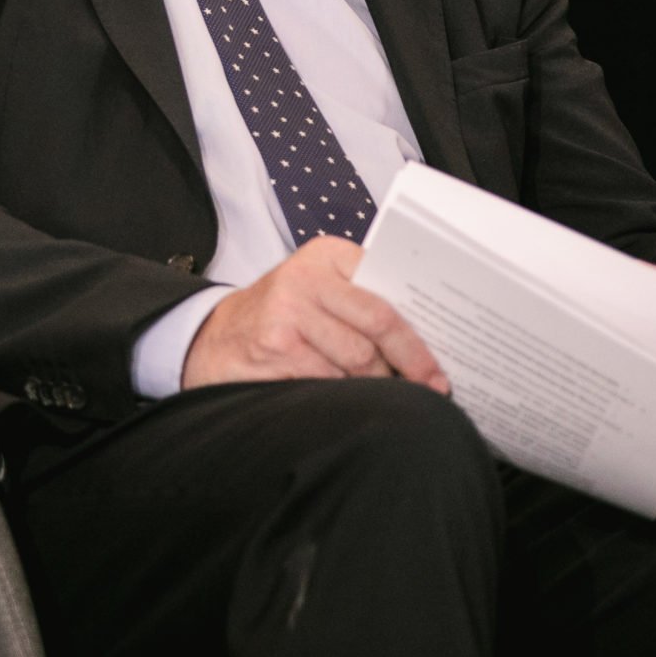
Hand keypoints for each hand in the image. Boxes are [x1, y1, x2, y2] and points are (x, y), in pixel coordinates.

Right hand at [180, 236, 449, 392]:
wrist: (213, 338)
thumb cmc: (283, 318)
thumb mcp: (318, 292)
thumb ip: (363, 301)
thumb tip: (428, 342)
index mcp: (327, 256)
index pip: (388, 289)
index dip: (420, 329)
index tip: (442, 359)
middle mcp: (306, 277)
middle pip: (379, 323)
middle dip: (412, 362)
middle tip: (433, 387)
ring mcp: (288, 311)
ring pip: (358, 358)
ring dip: (377, 384)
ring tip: (385, 395)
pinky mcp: (275, 346)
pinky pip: (329, 380)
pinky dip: (345, 396)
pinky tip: (346, 400)